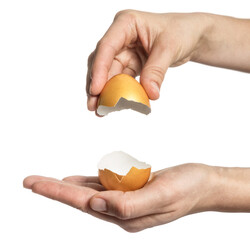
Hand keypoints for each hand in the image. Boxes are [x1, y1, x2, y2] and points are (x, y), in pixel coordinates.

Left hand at [23, 163, 218, 231]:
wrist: (201, 183)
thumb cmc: (186, 188)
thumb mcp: (162, 195)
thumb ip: (129, 204)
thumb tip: (95, 205)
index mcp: (126, 215)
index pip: (84, 203)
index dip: (58, 192)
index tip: (35, 183)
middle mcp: (121, 210)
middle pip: (80, 198)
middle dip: (54, 189)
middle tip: (30, 181)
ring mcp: (125, 200)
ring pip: (89, 192)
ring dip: (67, 187)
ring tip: (47, 182)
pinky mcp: (130, 189)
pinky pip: (103, 186)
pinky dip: (86, 182)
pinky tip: (75, 180)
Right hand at [87, 10, 249, 111]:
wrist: (191, 36)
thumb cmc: (181, 32)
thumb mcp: (169, 48)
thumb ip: (156, 71)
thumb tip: (149, 94)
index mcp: (126, 23)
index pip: (107, 46)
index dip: (99, 69)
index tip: (96, 89)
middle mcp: (121, 37)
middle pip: (103, 62)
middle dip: (97, 85)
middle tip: (94, 105)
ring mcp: (124, 51)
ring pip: (108, 73)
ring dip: (104, 92)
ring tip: (100, 110)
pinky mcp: (130, 63)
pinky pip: (120, 79)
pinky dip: (117, 92)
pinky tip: (113, 105)